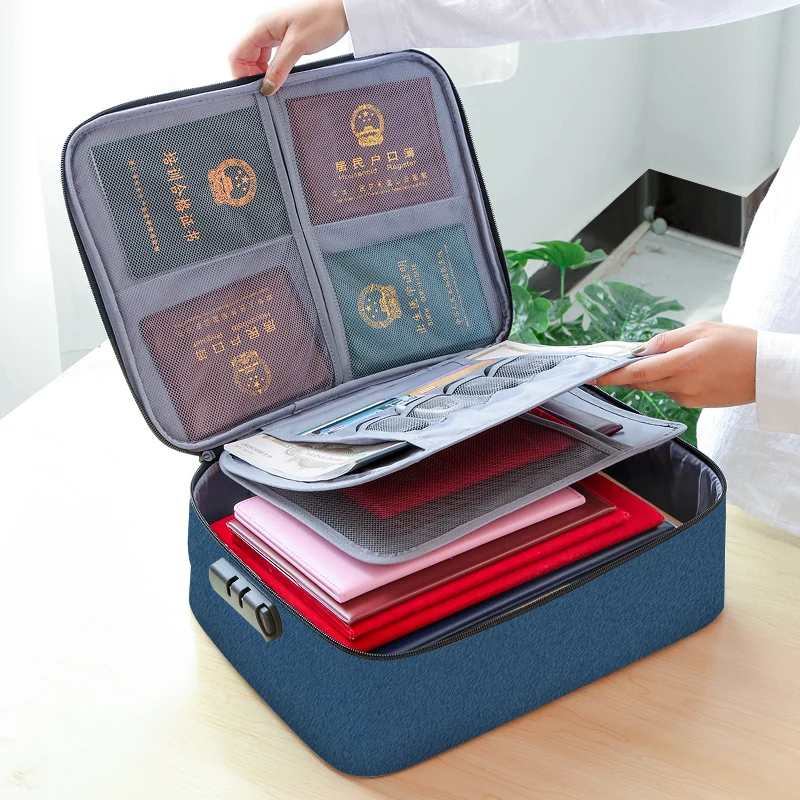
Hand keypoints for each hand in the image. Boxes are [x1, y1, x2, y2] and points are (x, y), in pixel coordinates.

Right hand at [229, 0, 347, 94]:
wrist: (341, 9)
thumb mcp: (298, 46)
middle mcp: (262, 29)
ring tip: (275, 87)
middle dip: (251, 77)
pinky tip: (281, 78)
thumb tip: (266, 88)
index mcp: (260, 27)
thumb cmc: (322, 19)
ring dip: (262, 75)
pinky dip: (272, 70)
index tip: (254, 91)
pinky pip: (269, 57)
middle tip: (266, 93)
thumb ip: (280, 68)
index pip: (236, 55)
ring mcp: (272, 34)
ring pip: (256, 59)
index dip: (240, 75)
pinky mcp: (282, 39)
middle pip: (244, 58)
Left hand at [591, 322, 756, 407]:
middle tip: (625, 359)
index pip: (637, 373)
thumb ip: (667, 340)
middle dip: (631, 371)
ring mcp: (688, 398)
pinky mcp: (694, 405)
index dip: (612, 375)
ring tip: (682, 357)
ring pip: (657, 385)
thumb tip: (641, 349)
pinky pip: (672, 391)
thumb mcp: (702, 330)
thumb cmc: (740, 344)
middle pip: (642, 381)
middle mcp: (682, 384)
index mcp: (683, 363)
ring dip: (656, 373)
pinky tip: (693, 370)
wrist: (770, 371)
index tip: (592, 376)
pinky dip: (672, 380)